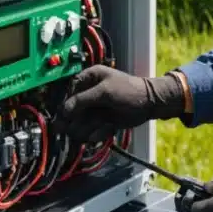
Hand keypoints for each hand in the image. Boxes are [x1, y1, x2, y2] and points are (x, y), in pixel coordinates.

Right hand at [58, 65, 184, 142]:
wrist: (149, 104)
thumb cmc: (128, 91)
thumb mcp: (104, 92)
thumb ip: (82, 100)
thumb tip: (63, 111)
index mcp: (88, 79)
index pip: (69, 93)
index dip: (67, 105)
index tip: (67, 115)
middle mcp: (89, 94)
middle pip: (72, 112)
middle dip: (78, 120)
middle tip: (86, 122)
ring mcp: (94, 109)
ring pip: (80, 124)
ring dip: (89, 127)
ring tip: (102, 123)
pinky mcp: (100, 122)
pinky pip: (91, 132)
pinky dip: (98, 132)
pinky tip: (108, 127)